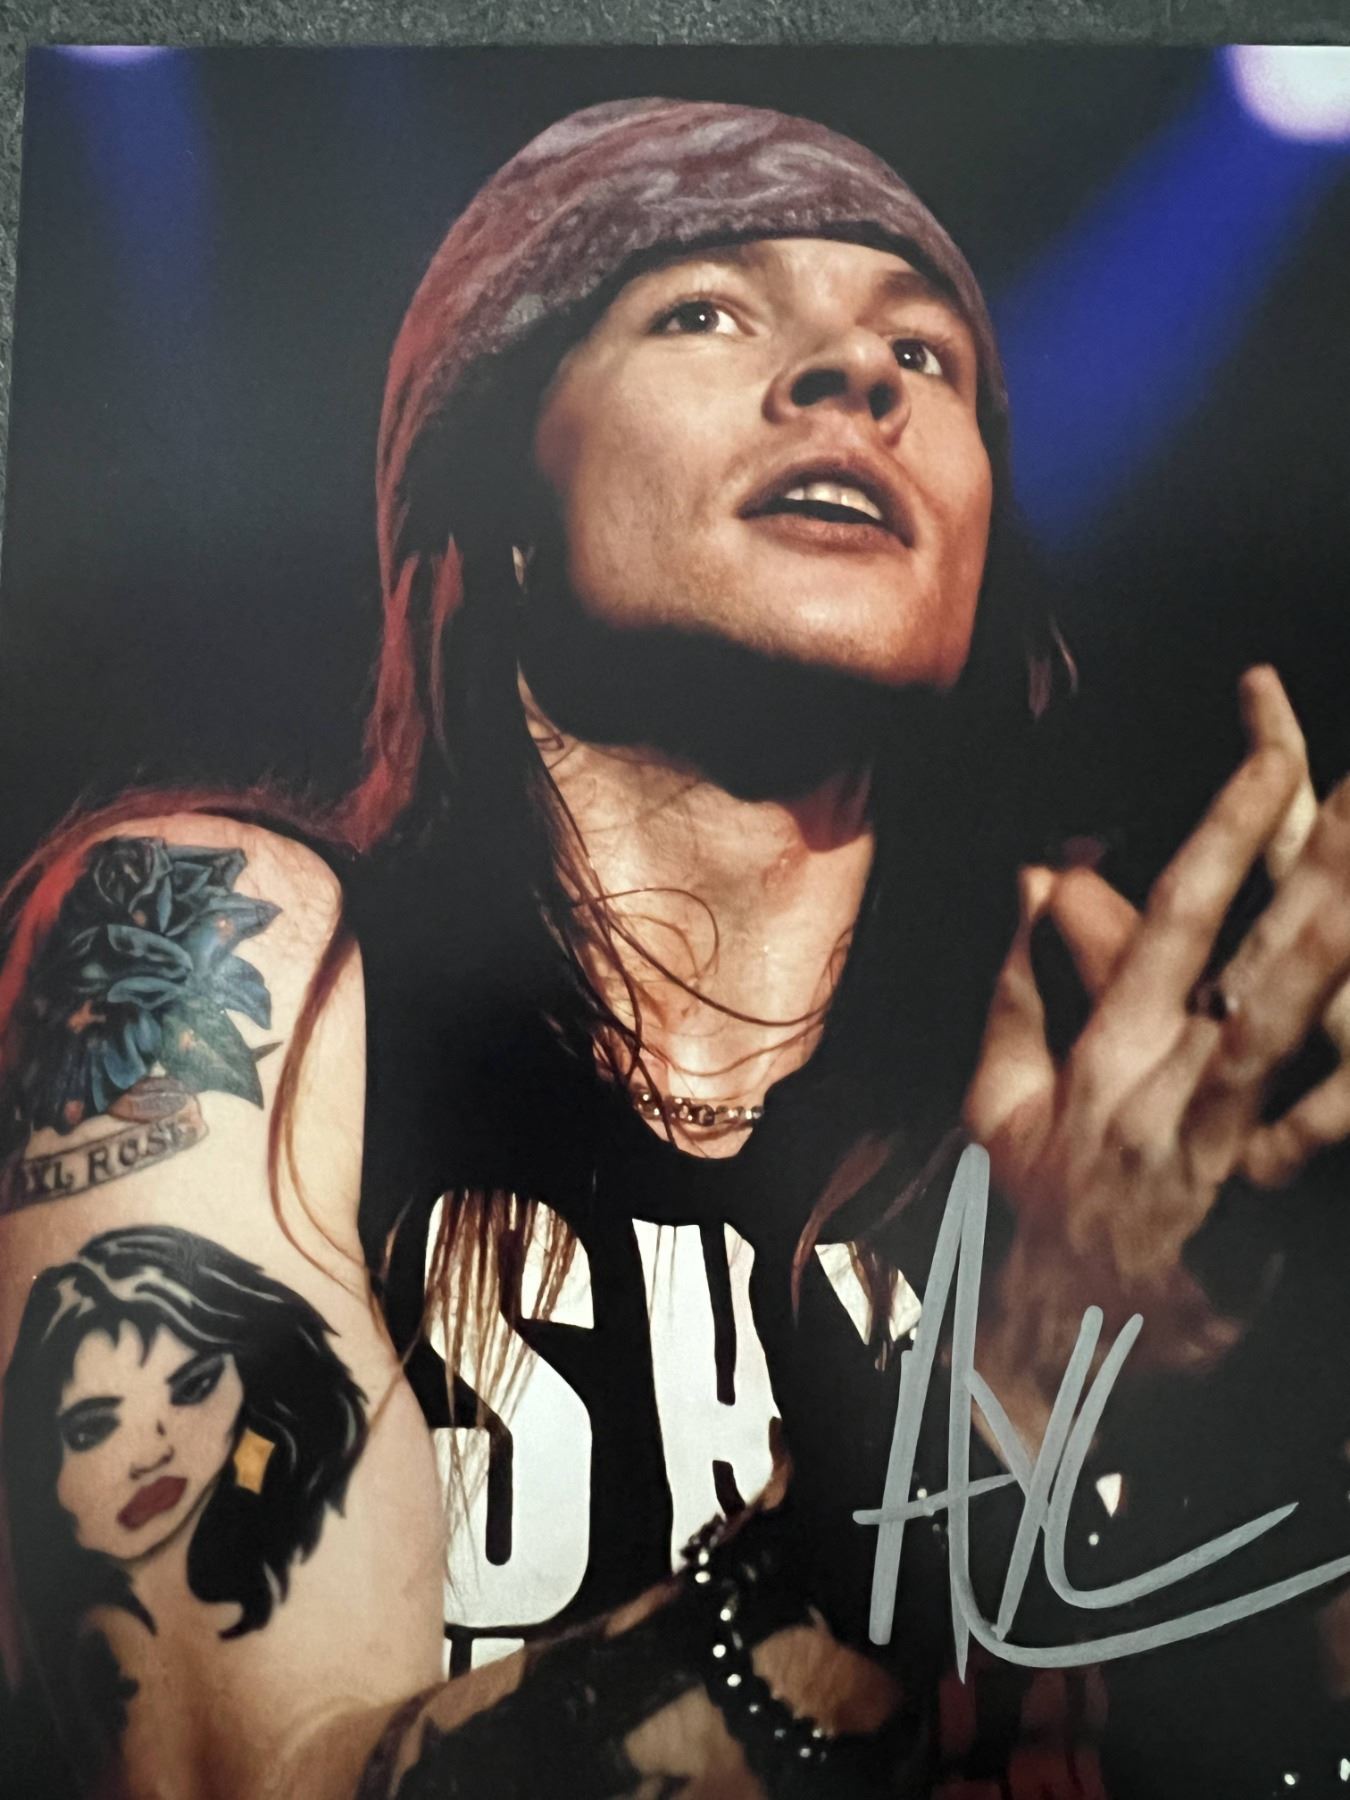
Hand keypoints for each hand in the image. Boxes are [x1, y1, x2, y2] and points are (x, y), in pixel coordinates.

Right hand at [963, 667, 1349, 1401]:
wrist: (1045, 1353)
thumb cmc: (1038, 1214)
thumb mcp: (1003, 1099)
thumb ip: (1021, 983)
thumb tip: (1035, 874)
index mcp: (1104, 1046)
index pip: (1171, 910)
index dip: (1225, 824)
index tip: (1277, 739)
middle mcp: (1154, 1081)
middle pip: (1247, 949)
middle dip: (1318, 858)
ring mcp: (1200, 1146)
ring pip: (1279, 1028)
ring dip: (1337, 946)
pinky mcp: (1242, 1216)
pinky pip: (1302, 1142)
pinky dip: (1339, 1093)